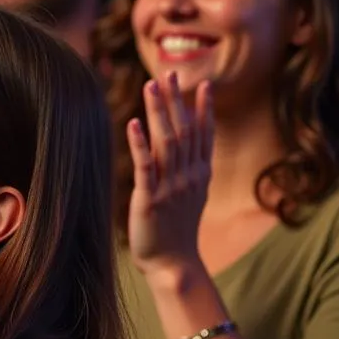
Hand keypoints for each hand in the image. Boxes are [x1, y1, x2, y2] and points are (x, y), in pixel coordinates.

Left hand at [127, 74, 213, 277]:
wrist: (173, 264)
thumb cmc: (177, 232)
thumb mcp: (190, 196)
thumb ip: (190, 171)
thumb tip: (187, 151)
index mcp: (199, 175)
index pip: (204, 134)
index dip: (203, 109)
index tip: (202, 84)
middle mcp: (188, 176)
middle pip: (184, 130)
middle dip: (176, 101)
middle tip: (169, 74)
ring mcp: (170, 186)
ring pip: (166, 141)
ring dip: (159, 112)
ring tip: (152, 86)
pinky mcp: (150, 198)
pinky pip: (145, 166)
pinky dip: (140, 143)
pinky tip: (134, 123)